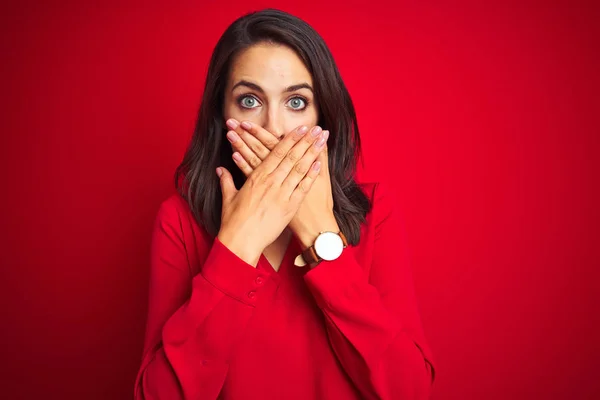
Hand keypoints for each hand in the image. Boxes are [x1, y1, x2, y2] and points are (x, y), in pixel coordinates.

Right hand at [216, 123, 327, 266]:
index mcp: (256, 177)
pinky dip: (312, 175)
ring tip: (322, 140)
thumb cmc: (233, 221)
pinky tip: (320, 163)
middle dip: (306, 140)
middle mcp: (271, 182)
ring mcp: (281, 194)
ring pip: (300, 168)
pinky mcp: (289, 208)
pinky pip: (303, 188)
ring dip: (312, 152)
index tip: (300, 128)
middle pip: (292, 156)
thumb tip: (220, 169)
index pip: (276, 152)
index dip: (290, 138)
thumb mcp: (229, 197)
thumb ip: (226, 180)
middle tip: (317, 128)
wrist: (241, 242)